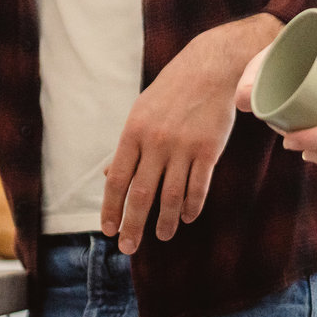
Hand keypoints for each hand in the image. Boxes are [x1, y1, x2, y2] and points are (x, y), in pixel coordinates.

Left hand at [102, 14, 279, 253]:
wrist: (209, 68)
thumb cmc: (171, 92)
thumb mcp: (141, 112)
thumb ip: (127, 147)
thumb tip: (107, 175)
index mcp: (133, 132)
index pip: (117, 179)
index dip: (111, 208)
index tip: (109, 230)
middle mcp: (156, 142)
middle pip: (141, 194)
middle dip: (133, 225)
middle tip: (128, 248)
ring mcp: (183, 147)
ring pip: (171, 197)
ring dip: (164, 222)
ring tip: (161, 236)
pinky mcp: (208, 150)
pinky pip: (198, 188)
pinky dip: (191, 207)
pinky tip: (185, 217)